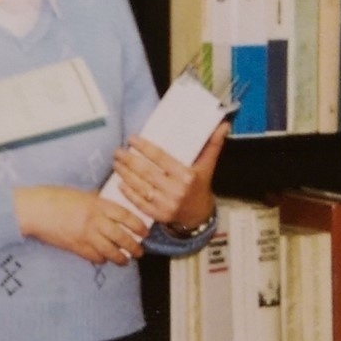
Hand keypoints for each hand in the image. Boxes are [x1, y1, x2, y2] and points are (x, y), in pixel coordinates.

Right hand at [15, 186, 148, 265]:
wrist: (35, 210)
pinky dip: (102, 259)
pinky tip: (105, 259)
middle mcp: (94, 221)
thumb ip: (96, 201)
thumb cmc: (55, 197)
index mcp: (97, 204)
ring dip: (120, 258)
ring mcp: (85, 235)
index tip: (145, 232)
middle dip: (133, 246)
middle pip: (121, 237)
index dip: (138, 225)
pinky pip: (94, 257)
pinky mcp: (75, 247)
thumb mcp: (80, 194)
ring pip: (110, 251)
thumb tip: (109, 207)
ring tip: (125, 260)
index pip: (125, 216)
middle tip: (139, 251)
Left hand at [110, 121, 228, 229]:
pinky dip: (128, 193)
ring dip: (125, 174)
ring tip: (116, 162)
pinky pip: (139, 203)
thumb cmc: (200, 185)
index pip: (161, 158)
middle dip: (129, 160)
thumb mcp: (207, 165)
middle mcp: (176, 190)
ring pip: (140, 186)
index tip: (132, 139)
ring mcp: (166, 204)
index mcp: (187, 175)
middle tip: (118, 150)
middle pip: (147, 172)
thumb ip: (212, 144)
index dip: (144, 147)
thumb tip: (224, 125)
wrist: (199, 215)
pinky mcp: (158, 215)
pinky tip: (120, 182)